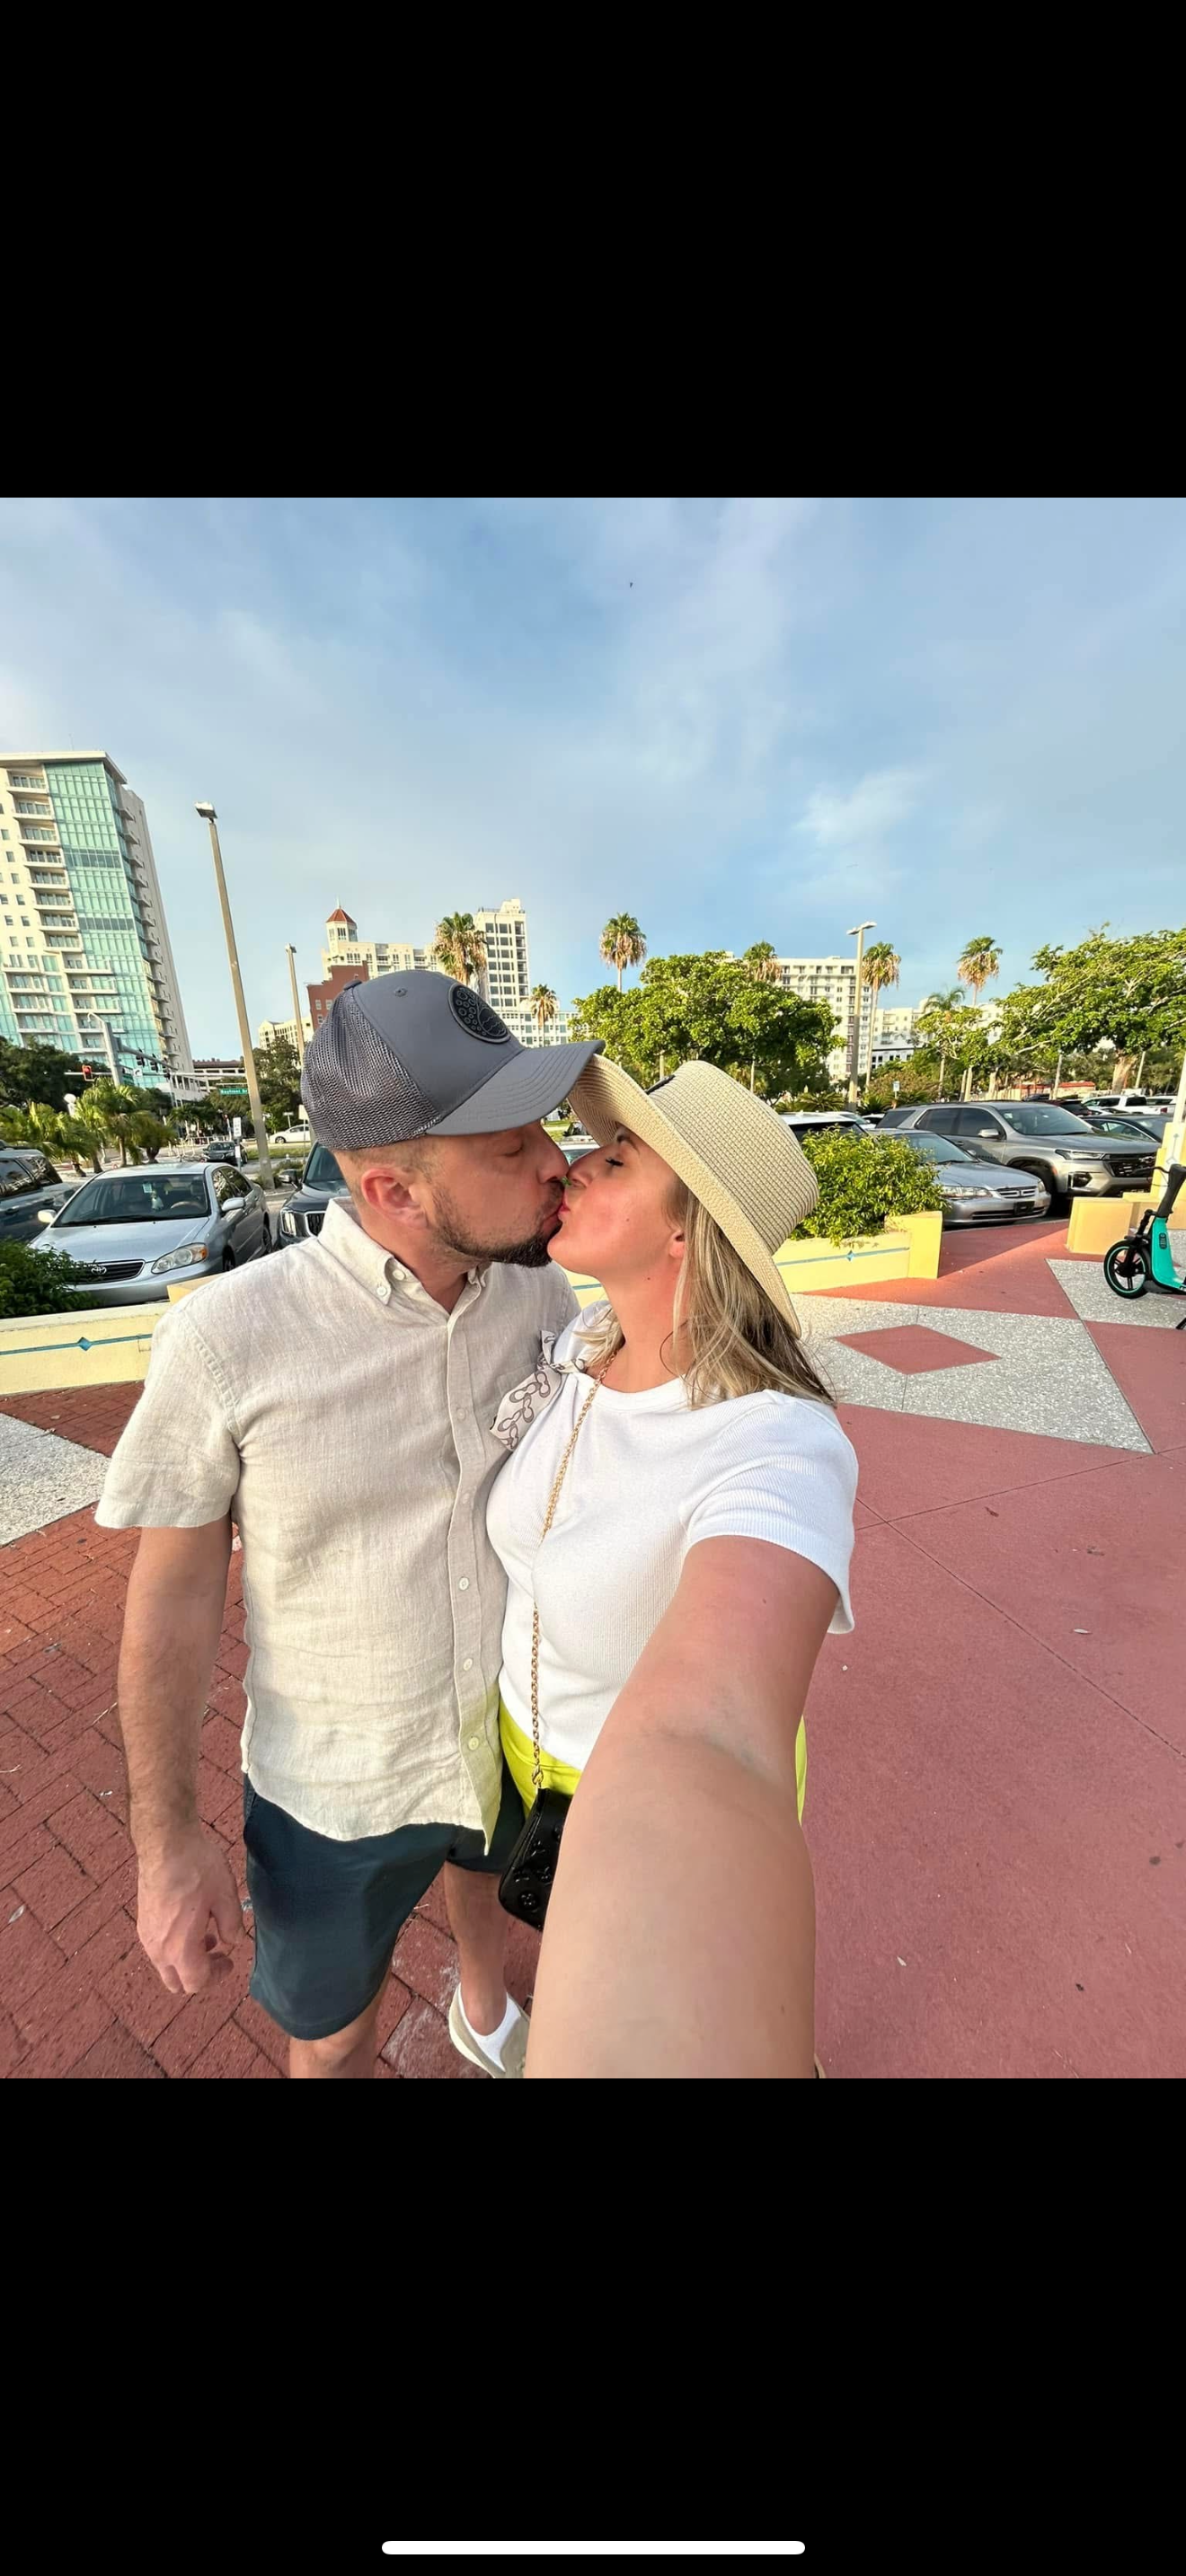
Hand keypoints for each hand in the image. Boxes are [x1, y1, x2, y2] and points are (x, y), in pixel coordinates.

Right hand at [136, 1825, 243, 1994]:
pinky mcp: (142, 1920)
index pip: (196, 1982)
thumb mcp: (225, 1897)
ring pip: (165, 1965)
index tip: (229, 1960)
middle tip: (218, 1954)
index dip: (217, 1976)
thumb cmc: (197, 1869)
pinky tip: (189, 1921)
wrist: (165, 1843)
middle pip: (176, 1982)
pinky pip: (158, 1948)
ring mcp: (146, 1935)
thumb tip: (231, 1941)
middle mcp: (157, 1949)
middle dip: (199, 1975)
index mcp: (180, 1949)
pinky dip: (175, 1946)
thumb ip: (232, 1925)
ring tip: (206, 1935)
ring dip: (186, 1960)